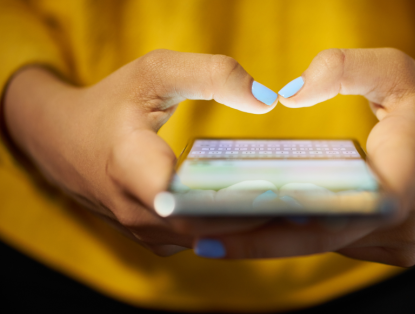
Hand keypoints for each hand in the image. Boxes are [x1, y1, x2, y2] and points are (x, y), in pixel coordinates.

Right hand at [3, 49, 278, 255]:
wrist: (62, 140)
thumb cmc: (111, 103)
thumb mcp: (156, 72)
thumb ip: (212, 75)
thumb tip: (268, 99)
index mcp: (130, 166)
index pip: (186, 199)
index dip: (234, 200)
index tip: (280, 191)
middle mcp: (136, 211)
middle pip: (208, 226)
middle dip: (259, 217)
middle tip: (312, 202)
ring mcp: (145, 232)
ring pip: (208, 239)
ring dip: (251, 227)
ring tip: (300, 209)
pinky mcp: (155, 238)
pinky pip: (201, 240)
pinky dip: (232, 229)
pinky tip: (267, 212)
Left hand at [193, 48, 414, 265]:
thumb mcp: (395, 70)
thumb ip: (343, 68)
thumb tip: (288, 93)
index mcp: (407, 172)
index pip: (337, 209)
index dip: (277, 224)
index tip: (222, 228)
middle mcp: (404, 221)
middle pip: (319, 237)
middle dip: (257, 239)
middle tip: (198, 236)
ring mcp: (402, 244)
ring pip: (327, 245)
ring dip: (277, 239)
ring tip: (219, 230)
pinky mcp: (398, 251)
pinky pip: (341, 244)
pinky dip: (304, 235)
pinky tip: (266, 225)